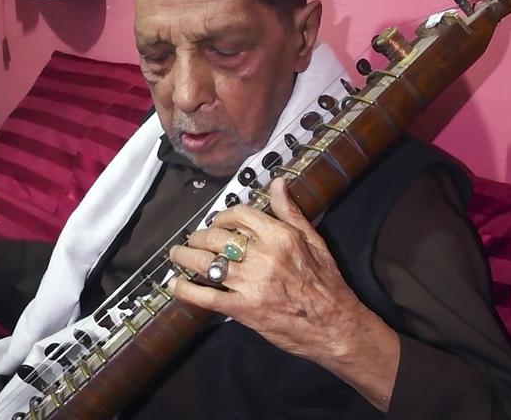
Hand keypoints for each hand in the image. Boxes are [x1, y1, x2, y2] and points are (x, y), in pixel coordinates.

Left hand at [169, 178, 380, 362]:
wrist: (334, 326)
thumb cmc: (326, 283)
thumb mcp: (314, 241)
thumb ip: (290, 212)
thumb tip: (277, 183)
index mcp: (280, 236)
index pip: (239, 214)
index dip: (222, 216)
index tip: (217, 222)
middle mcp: (262, 256)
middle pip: (216, 237)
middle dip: (199, 237)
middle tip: (194, 241)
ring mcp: (251, 283)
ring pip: (206, 263)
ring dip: (185, 257)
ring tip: (178, 256)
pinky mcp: (243, 309)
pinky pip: (206, 296)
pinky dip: (186, 290)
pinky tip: (176, 285)